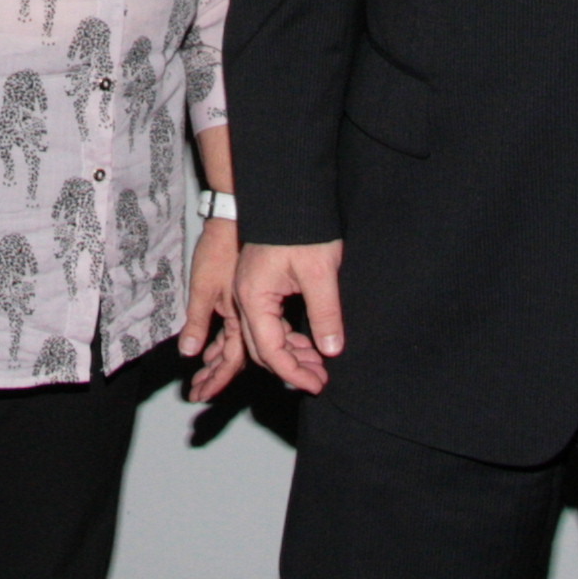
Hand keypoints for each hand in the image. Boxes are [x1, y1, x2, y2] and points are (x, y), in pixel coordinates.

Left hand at [179, 217, 247, 400]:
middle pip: (235, 360)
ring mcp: (250, 311)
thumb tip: (189, 352)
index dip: (215, 381)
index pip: (230, 362)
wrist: (233, 222)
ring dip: (219, 364)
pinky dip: (223, 346)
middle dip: (215, 378)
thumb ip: (197, 322)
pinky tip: (212, 350)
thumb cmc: (218, 252)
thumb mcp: (202, 288)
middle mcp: (249, 320)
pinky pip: (239, 333)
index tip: (200, 396)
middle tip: (198, 393)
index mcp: (240, 320)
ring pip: (238, 348)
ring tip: (202, 378)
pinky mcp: (248, 301)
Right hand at [234, 240, 344, 393]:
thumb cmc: (300, 228)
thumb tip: (332, 350)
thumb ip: (325, 314)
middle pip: (261, 348)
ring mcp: (250, 291)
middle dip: (290, 368)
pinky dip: (286, 336)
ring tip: (318, 365)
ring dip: (289, 354)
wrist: (287, 193)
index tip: (316, 385)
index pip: (270, 350)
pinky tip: (308, 342)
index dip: (293, 373)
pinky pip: (267, 321)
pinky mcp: (259, 284)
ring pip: (264, 336)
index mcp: (253, 297)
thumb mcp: (319, 273)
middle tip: (319, 379)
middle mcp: (245, 297)